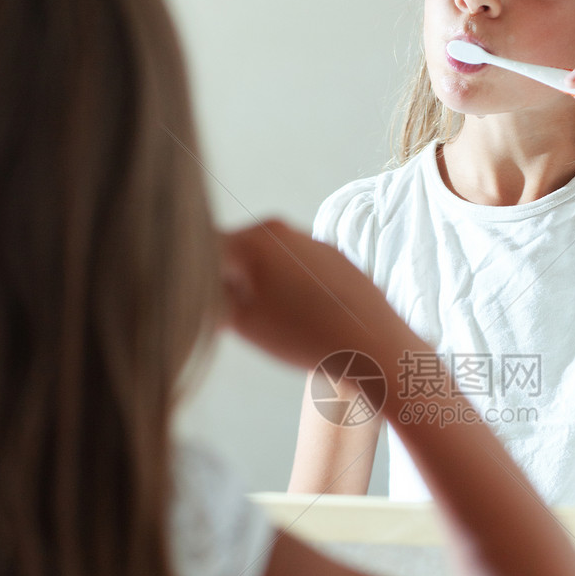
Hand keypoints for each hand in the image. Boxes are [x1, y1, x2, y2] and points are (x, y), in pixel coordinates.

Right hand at [220, 219, 400, 371]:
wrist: (374, 345)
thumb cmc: (302, 336)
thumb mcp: (241, 322)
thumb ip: (213, 296)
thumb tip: (204, 287)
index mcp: (252, 240)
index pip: (205, 252)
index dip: (200, 284)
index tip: (210, 310)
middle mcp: (280, 230)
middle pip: (238, 253)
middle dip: (232, 282)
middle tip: (243, 320)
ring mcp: (311, 241)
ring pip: (270, 259)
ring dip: (263, 285)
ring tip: (279, 322)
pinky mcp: (336, 257)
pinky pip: (301, 268)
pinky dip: (293, 287)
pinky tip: (305, 318)